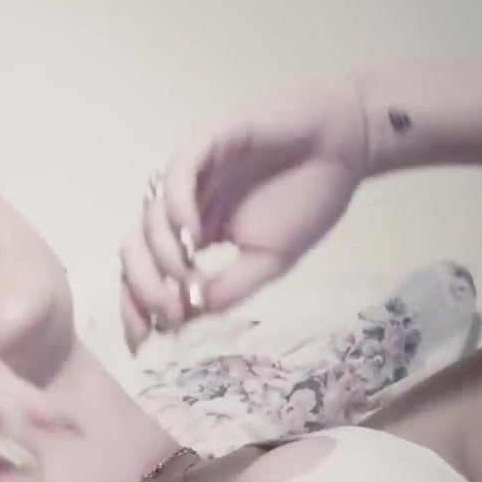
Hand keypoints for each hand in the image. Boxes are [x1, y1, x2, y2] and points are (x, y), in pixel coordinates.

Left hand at [120, 82, 369, 351]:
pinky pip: (179, 172)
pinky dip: (177, 206)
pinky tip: (193, 236)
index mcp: (189, 234)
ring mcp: (190, 172)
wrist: (347, 150)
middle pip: (134, 249)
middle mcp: (180, 205)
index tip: (143, 343)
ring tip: (186, 277)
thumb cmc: (307, 201)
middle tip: (166, 313)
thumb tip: (181, 321)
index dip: (136, 308)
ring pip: (149, 215)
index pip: (146, 274)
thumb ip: (226, 291)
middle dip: (142, 288)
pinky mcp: (209, 138)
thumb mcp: (268, 263)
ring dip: (161, 253)